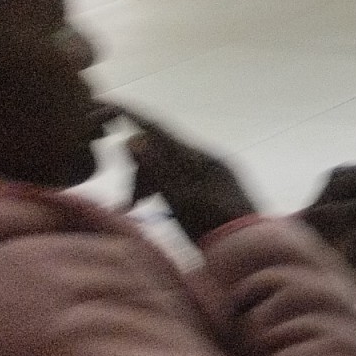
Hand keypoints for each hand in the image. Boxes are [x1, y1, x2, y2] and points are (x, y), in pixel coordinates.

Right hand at [120, 108, 259, 242]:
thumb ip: (156, 170)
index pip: (157, 127)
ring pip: (167, 167)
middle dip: (137, 170)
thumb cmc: (214, 228)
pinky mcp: (214, 187)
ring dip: (146, 183)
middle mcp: (207, 158)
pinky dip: (161, 189)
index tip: (102, 104)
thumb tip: (133, 138)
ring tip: (131, 208)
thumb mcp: (179, 200)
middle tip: (126, 200)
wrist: (252, 252)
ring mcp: (212, 172)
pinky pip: (179, 179)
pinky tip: (147, 205)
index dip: (128, 114)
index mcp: (199, 157)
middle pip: (159, 151)